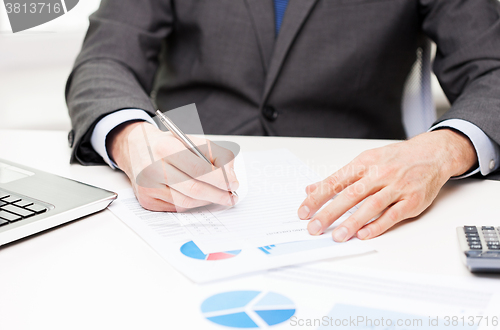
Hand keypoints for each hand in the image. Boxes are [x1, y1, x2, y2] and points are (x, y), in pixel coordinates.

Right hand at [107, 121, 238, 211]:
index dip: (220, 179)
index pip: (199, 169)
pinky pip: (176, 207)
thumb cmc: (168, 144)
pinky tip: (200, 198)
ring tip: (219, 197)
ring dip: (207, 201)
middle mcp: (153, 168)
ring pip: (186, 201)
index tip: (234, 184)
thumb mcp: (192, 140)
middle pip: (194, 189)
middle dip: (218, 195)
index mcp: (166, 148)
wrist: (135, 148)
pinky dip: (192, 203)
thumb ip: (216, 155)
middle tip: (231, 197)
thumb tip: (231, 177)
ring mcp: (148, 187)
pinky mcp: (146, 200)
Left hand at [297, 129, 476, 241]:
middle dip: (329, 213)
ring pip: (371, 205)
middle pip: (350, 195)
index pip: (335, 181)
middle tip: (314, 228)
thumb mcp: (366, 161)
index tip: (304, 211)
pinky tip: (363, 234)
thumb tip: (311, 188)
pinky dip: (378, 225)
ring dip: (352, 222)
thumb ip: (339, 177)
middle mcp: (379, 174)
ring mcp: (397, 187)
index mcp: (364, 163)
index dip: (317, 197)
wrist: (433, 154)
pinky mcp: (412, 200)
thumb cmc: (396, 159)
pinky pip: (393, 214)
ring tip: (337, 236)